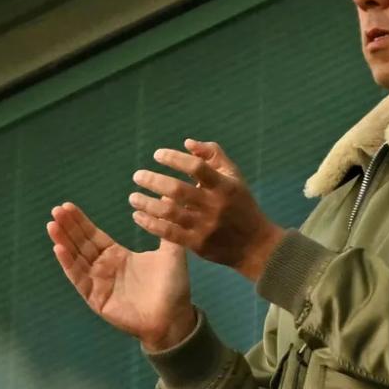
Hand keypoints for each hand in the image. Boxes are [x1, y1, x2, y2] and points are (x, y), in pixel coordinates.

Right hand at [47, 202, 196, 350]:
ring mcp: (98, 283)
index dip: (81, 221)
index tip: (68, 205)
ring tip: (52, 224)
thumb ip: (166, 227)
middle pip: (81, 244)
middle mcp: (105, 268)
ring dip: (63, 241)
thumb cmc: (173, 286)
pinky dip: (68, 264)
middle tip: (56, 209)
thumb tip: (170, 199)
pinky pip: (79, 278)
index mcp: (118, 256)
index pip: (94, 235)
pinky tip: (59, 248)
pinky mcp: (96, 298)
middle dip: (68, 227)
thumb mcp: (171, 252)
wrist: (174, 317)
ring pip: (76, 259)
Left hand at [128, 139, 284, 281]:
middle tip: (137, 176)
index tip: (157, 155)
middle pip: (177, 191)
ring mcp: (205, 226)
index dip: (174, 158)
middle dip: (153, 181)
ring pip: (169, 213)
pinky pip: (168, 233)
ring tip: (133, 197)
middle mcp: (214, 206)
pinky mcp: (198, 244)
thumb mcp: (234, 177)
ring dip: (146, 203)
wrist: (255, 245)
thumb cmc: (241, 205)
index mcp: (224, 186)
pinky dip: (150, 223)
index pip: (196, 167)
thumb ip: (213, 156)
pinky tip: (138, 215)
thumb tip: (187, 143)